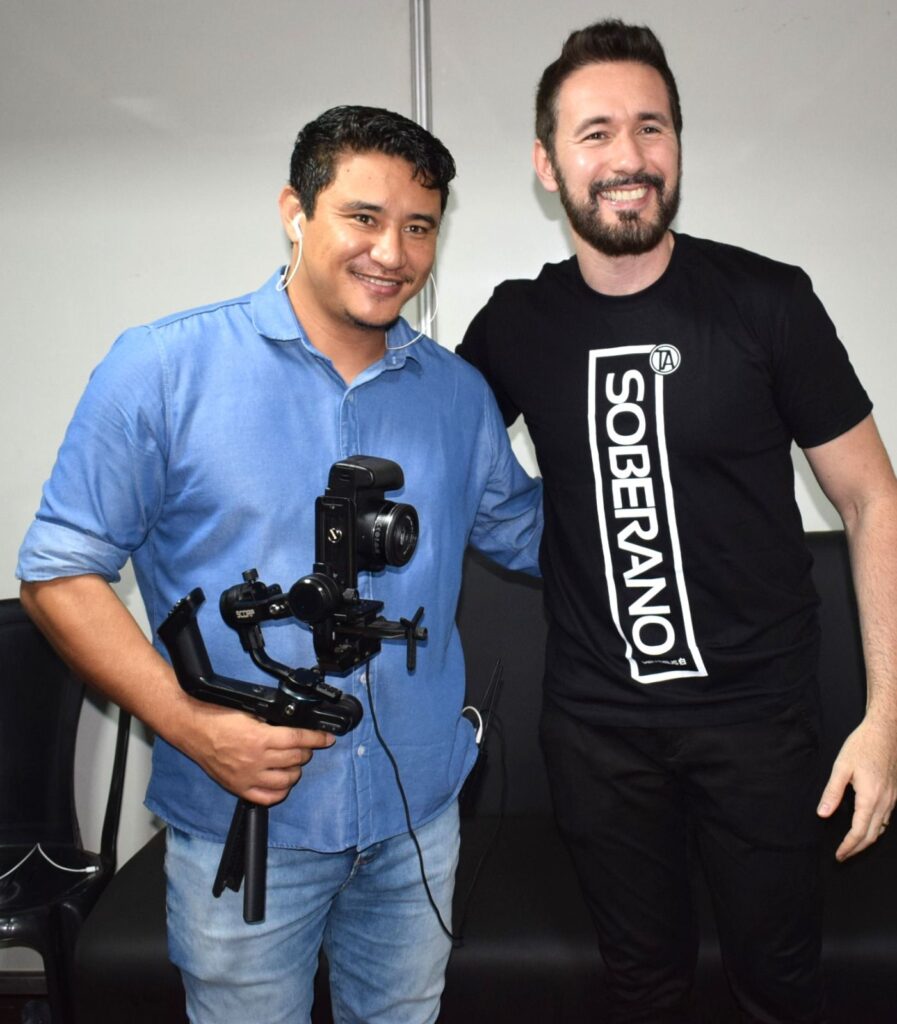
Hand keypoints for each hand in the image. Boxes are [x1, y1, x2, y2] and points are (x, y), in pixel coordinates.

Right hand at [179, 701, 335, 804]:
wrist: (193, 728)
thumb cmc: (218, 716)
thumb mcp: (250, 713)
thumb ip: (272, 722)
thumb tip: (294, 726)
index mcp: (260, 737)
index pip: (298, 739)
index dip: (317, 738)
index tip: (327, 738)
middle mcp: (256, 759)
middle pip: (296, 759)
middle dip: (306, 751)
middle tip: (306, 746)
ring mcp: (248, 776)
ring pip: (287, 780)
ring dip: (296, 770)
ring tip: (294, 762)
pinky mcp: (239, 788)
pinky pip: (268, 797)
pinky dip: (281, 791)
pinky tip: (283, 782)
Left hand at [817, 716, 896, 860]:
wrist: (886, 732)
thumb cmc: (861, 746)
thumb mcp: (841, 767)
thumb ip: (832, 792)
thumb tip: (822, 814)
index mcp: (870, 797)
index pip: (859, 831)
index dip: (848, 846)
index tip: (838, 855)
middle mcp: (884, 802)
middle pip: (872, 835)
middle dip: (857, 848)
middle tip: (842, 855)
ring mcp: (893, 799)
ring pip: (882, 829)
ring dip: (867, 841)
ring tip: (852, 846)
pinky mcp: (895, 793)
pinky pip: (887, 819)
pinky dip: (876, 829)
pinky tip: (867, 828)